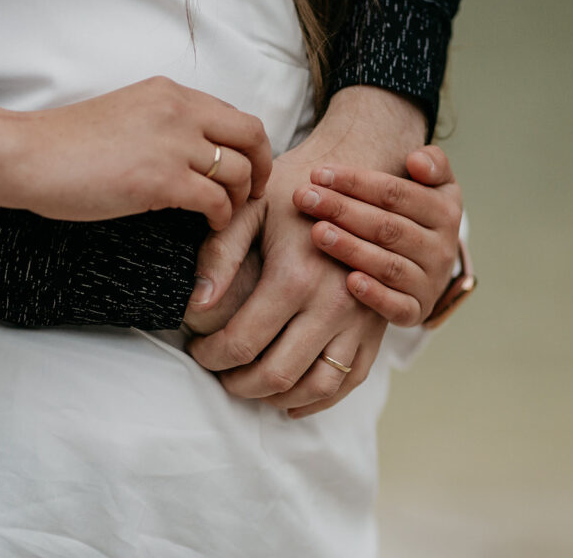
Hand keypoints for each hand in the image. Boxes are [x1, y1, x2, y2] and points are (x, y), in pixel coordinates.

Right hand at [16, 77, 271, 229]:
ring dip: (240, 198)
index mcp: (169, 93)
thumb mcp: (125, 115)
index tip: (247, 169)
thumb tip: (189, 151)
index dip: (250, 146)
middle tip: (254, 194)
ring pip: (239, 171)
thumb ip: (161, 124)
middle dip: (262, 168)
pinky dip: (221, 218)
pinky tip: (209, 226)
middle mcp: (178, 110)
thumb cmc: (64, 144)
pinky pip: (216, 201)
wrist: (28, 155)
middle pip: (252, 136)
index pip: (234, 115)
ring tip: (226, 215)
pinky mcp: (161, 179)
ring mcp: (172, 143)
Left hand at [185, 86, 425, 415]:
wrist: (361, 174)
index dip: (211, 356)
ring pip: (315, 386)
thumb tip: (196, 306)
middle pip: (275, 375)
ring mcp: (360, 319)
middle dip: (237, 382)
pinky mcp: (377, 325)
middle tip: (217, 370)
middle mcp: (333, 305)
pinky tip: (289, 396)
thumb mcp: (251, 208)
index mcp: (296, 278)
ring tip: (248, 382)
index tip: (197, 348)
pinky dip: (319, 397)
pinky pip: (351, 378)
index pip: (241, 344)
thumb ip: (219, 255)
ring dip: (275, 396)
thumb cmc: (297, 189)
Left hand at [294, 145, 462, 325]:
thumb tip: (416, 161)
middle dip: (342, 210)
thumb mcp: (431, 185)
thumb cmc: (413, 214)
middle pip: (387, 227)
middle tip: (304, 198)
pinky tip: (348, 281)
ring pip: (388, 265)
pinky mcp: (416, 311)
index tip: (318, 174)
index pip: (396, 193)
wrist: (427, 264)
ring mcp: (430, 282)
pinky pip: (397, 307)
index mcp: (446, 211)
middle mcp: (442, 248)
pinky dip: (374, 295)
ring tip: (316, 232)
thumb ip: (431, 164)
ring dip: (351, 249)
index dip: (356, 182)